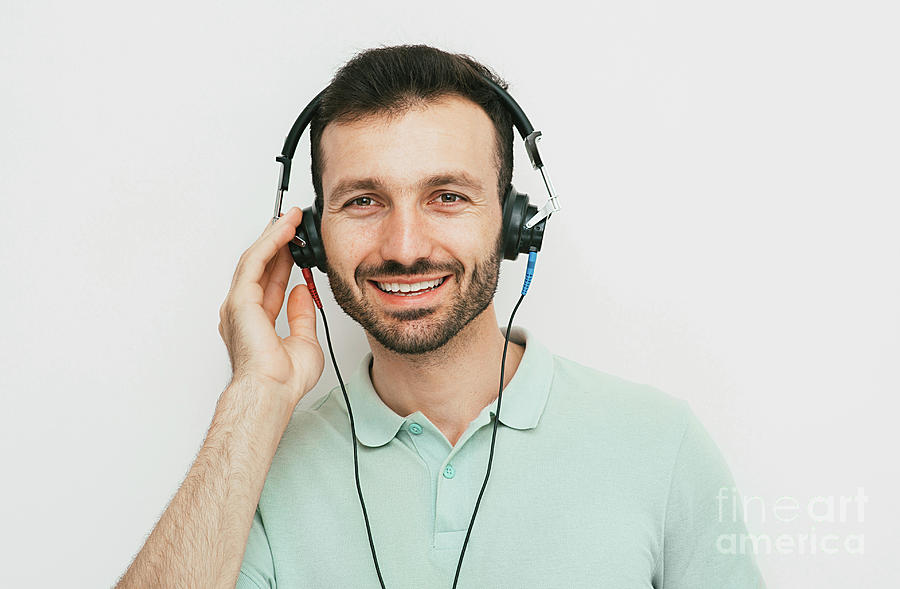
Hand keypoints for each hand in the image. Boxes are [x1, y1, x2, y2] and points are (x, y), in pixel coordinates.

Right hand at [218, 208, 324, 405]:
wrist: (272, 391)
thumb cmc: (283, 379)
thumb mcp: (305, 341)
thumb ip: (301, 315)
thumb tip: (301, 291)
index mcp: (256, 321)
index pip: (270, 280)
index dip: (283, 259)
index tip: (296, 243)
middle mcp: (243, 310)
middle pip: (261, 265)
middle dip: (277, 241)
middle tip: (293, 221)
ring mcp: (238, 304)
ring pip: (256, 258)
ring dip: (274, 236)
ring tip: (291, 218)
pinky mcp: (240, 300)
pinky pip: (255, 262)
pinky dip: (270, 243)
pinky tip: (284, 229)